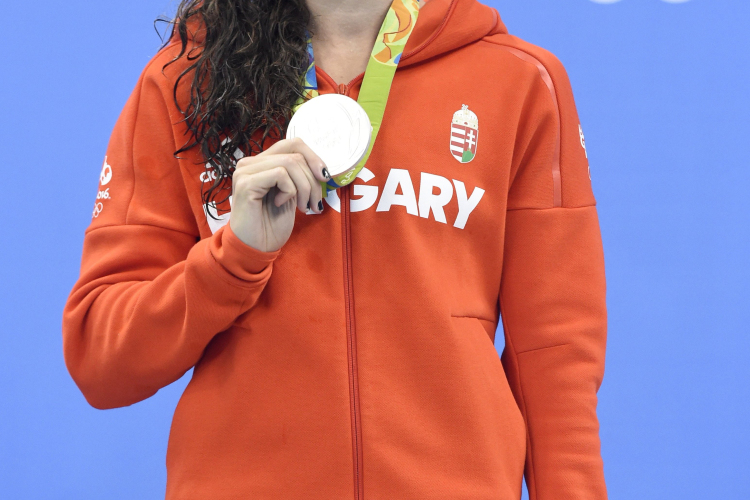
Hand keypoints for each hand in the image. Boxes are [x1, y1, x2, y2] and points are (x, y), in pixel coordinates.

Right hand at [228, 137, 329, 251]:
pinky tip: (281, 204)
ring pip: (291, 163)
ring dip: (305, 187)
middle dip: (313, 178)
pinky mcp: (245, 183)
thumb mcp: (292, 195)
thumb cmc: (271, 226)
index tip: (324, 178)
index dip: (313, 157)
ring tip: (303, 207)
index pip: (292, 144)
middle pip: (294, 152)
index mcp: (261, 163)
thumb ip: (299, 176)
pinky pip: (281, 175)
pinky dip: (290, 191)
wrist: (255, 249)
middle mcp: (250, 163)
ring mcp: (245, 171)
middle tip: (314, 203)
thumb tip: (321, 167)